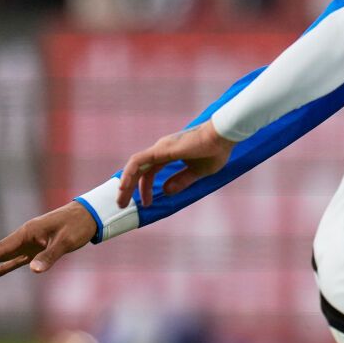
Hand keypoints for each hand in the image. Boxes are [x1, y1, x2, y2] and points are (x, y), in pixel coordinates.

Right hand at [0, 202, 96, 279]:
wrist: (89, 216)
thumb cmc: (78, 226)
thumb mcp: (66, 241)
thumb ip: (49, 256)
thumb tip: (33, 270)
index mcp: (28, 232)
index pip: (1, 249)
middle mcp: (25, 236)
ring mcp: (30, 243)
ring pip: (4, 256)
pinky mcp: (37, 249)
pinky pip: (16, 260)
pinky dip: (3, 267)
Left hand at [116, 119, 234, 207]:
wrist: (222, 137)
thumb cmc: (215, 151)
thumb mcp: (197, 172)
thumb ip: (181, 181)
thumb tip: (166, 192)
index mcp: (169, 153)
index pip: (149, 171)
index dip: (145, 188)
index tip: (147, 204)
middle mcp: (161, 149)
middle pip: (139, 170)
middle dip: (129, 188)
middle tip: (122, 205)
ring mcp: (160, 148)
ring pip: (135, 166)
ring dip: (125, 183)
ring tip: (121, 201)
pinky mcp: (161, 150)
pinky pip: (138, 161)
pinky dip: (129, 173)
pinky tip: (124, 186)